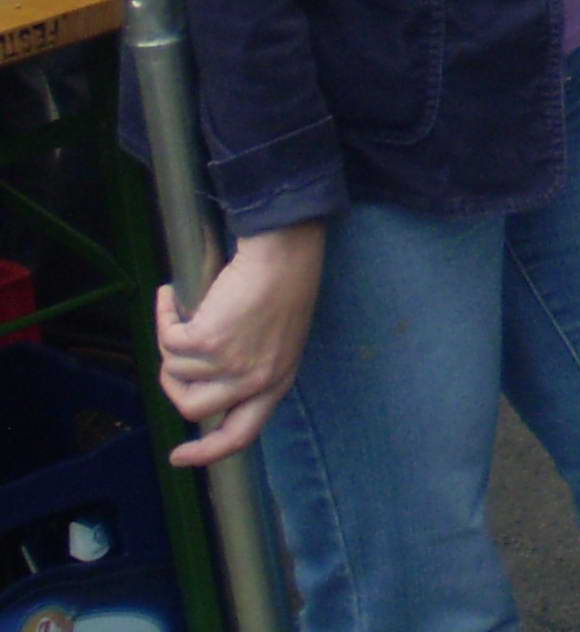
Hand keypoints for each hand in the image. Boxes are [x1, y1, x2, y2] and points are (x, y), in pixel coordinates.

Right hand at [156, 224, 323, 464]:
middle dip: (174, 388)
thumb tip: (208, 386)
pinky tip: (169, 296)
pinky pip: (167, 341)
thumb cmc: (285, 287)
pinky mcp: (206, 342)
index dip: (206, 453)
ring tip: (181, 314)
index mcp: (276, 384)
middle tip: (170, 364)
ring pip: (175, 372)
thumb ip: (253, 370)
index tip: (179, 458)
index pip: (240, 436)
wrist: (284, 253)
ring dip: (170, 344)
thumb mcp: (281, 342)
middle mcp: (253, 382)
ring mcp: (229, 364)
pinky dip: (163, 317)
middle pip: (194, 410)